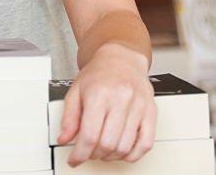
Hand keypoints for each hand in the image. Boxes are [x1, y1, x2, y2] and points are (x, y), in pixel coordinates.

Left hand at [57, 44, 155, 166]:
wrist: (121, 58)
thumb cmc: (99, 73)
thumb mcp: (75, 90)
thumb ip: (69, 117)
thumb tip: (64, 138)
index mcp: (99, 94)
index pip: (90, 135)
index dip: (80, 153)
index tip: (75, 159)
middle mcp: (121, 99)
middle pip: (107, 143)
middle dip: (94, 155)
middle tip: (88, 152)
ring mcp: (138, 106)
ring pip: (125, 146)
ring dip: (111, 156)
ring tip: (103, 150)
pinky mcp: (151, 112)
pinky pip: (146, 143)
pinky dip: (133, 154)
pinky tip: (122, 151)